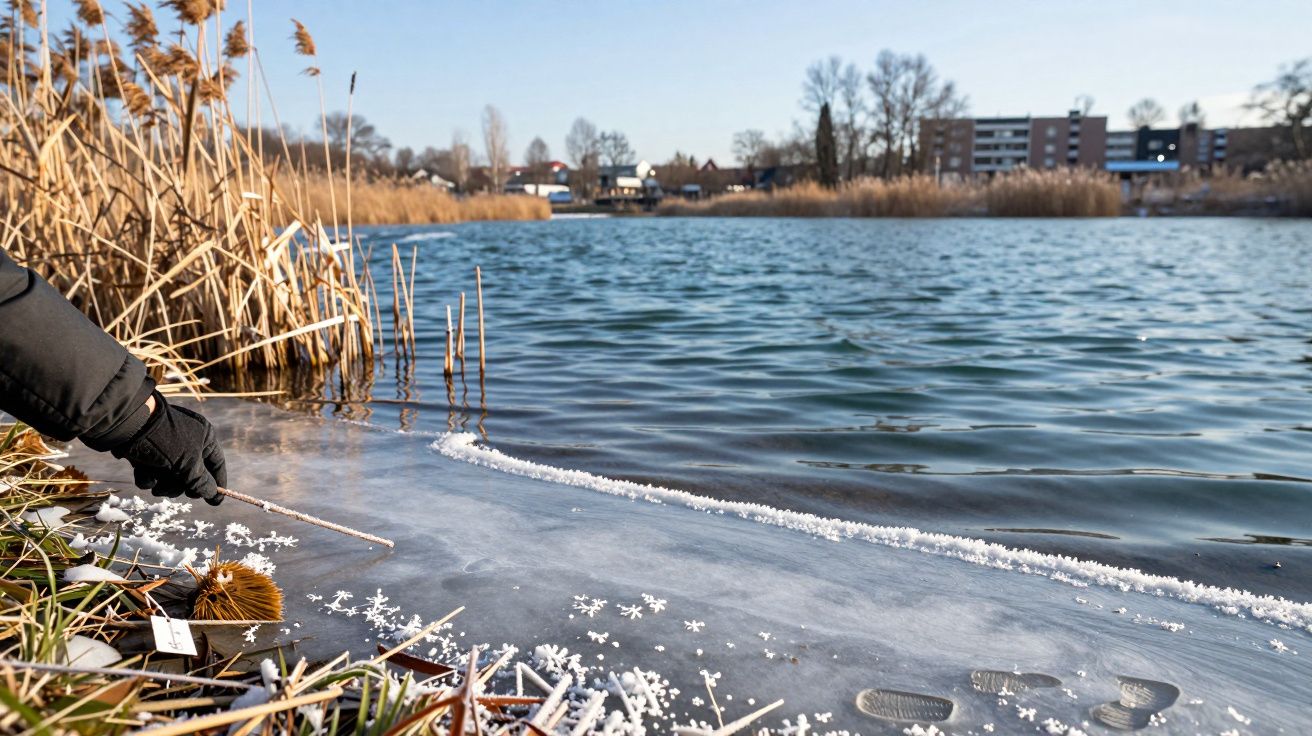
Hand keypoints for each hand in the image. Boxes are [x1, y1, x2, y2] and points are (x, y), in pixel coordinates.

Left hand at [111, 392, 226, 505]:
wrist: (128, 426)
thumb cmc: (166, 441)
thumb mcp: (189, 464)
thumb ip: (202, 481)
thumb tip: (213, 494)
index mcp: (204, 437)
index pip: (217, 463)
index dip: (217, 482)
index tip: (216, 501)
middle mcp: (188, 442)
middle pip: (192, 475)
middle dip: (184, 486)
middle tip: (183, 493)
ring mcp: (166, 449)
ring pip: (171, 478)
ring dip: (165, 486)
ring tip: (157, 487)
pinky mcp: (147, 454)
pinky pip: (153, 474)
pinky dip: (148, 478)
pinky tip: (143, 474)